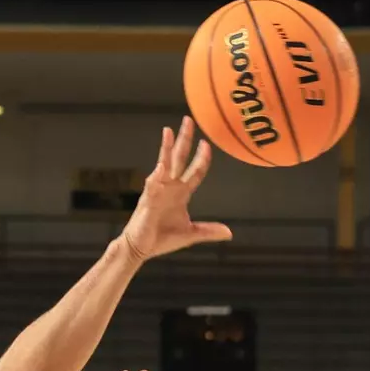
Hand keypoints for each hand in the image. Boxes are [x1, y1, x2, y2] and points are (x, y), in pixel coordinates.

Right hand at [118, 118, 232, 260]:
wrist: (141, 249)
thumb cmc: (162, 239)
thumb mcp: (190, 234)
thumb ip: (208, 231)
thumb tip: (229, 233)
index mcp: (181, 193)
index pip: (195, 171)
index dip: (202, 158)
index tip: (207, 144)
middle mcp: (170, 187)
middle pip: (179, 158)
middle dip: (184, 140)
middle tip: (188, 121)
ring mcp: (157, 190)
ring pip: (164, 163)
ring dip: (166, 147)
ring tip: (168, 131)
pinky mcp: (148, 199)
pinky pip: (153, 184)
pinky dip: (157, 175)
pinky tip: (161, 166)